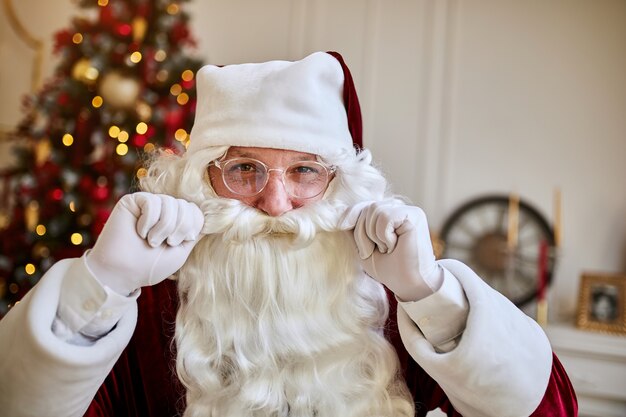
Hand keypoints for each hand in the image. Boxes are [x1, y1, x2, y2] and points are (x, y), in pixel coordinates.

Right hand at [85, 192, 203, 294]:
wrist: (122, 273)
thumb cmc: (150, 266)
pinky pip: (153, 202)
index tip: (179, 242)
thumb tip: (213, 216)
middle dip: (179, 227)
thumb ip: (194, 233)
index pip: (196, 211)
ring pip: (171, 203)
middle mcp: (164, 210)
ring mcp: (149, 204)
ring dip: (163, 227)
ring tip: (151, 241)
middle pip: (186, 205)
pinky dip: (149, 220)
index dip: (192, 225)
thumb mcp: (181, 251)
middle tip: (165, 243)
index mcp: (176, 221)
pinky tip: (140, 231)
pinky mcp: (133, 201)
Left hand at [342, 200, 442, 300]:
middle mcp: (397, 209)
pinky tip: (396, 245)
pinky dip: (384, 235)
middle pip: (366, 208)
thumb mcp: (363, 247)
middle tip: (377, 251)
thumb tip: (338, 212)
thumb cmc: (389, 269)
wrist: (409, 283)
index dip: (351, 216)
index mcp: (387, 215)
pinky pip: (385, 217)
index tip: (344, 228)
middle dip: (363, 233)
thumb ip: (354, 230)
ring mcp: (407, 210)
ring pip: (374, 210)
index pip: (363, 206)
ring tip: (388, 249)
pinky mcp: (414, 215)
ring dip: (374, 236)